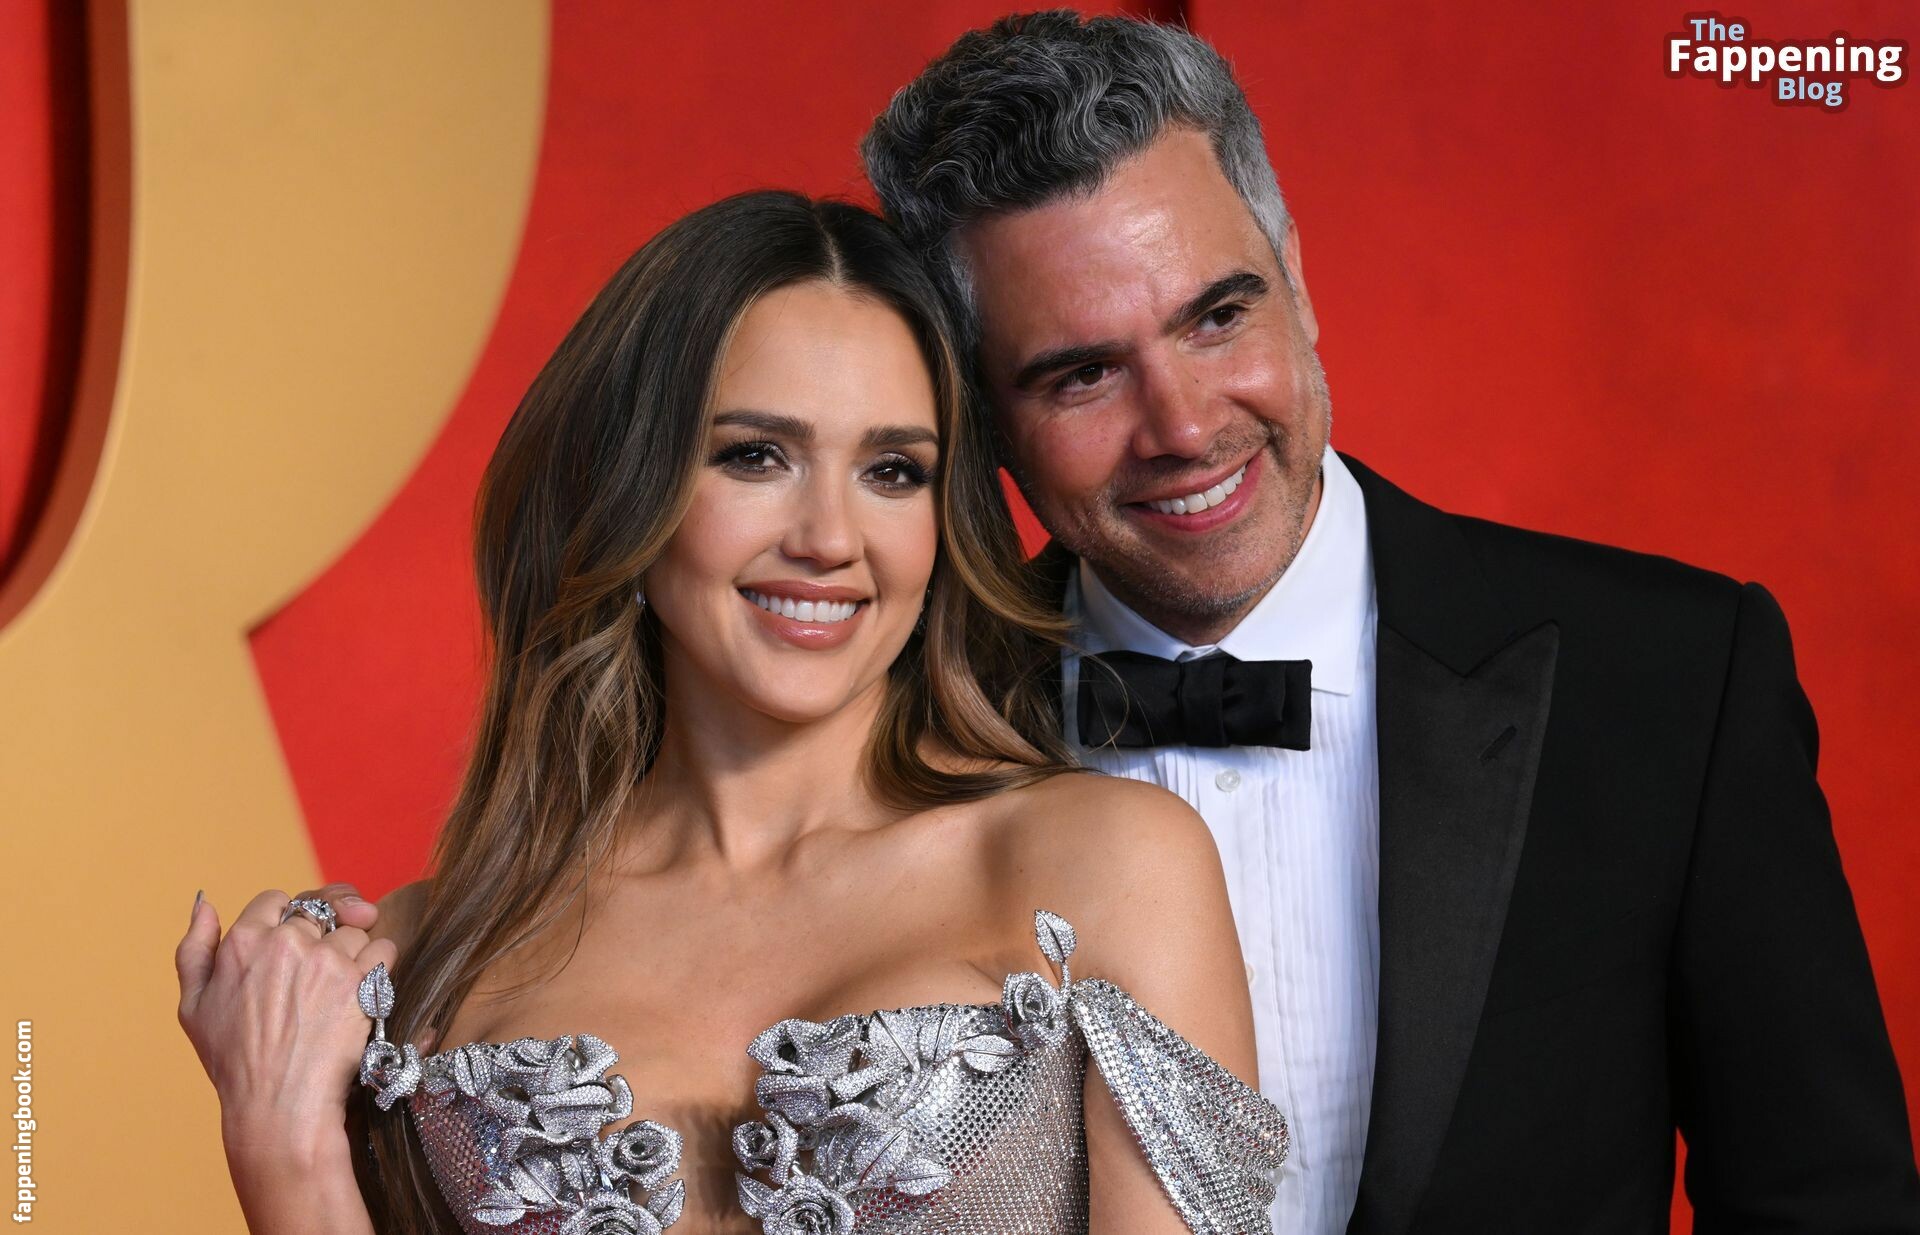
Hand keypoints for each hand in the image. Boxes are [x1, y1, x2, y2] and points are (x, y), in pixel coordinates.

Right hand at [175, 883, 394, 1162]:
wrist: (277, 1105)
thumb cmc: (235, 1062)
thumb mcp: (193, 1006)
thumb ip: (195, 948)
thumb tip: (205, 903)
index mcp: (242, 941)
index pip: (276, 899)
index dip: (288, 919)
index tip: (295, 945)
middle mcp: (284, 943)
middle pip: (320, 911)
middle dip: (325, 934)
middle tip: (324, 968)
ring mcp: (325, 959)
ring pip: (355, 931)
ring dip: (352, 954)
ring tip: (336, 994)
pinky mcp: (358, 980)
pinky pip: (383, 949)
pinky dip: (379, 968)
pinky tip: (361, 995)